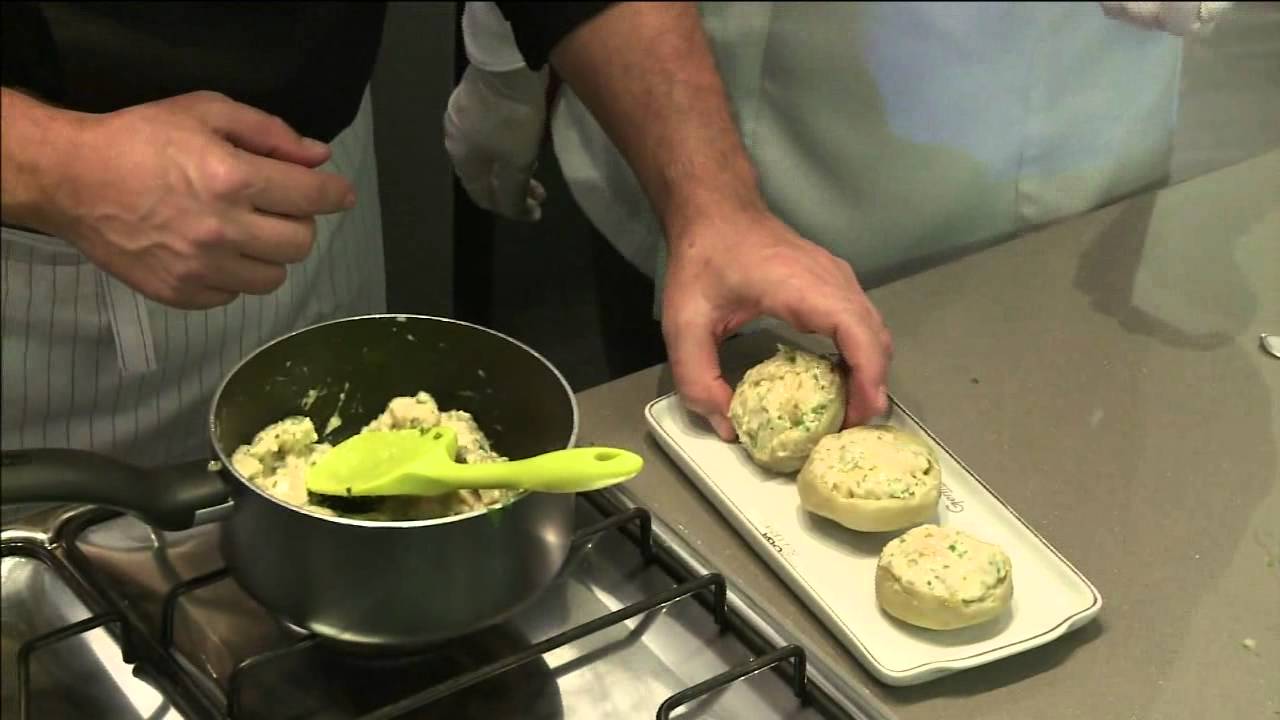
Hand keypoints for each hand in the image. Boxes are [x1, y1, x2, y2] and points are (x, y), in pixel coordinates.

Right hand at [25, 91, 354, 308]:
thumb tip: (318, 156)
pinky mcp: (181, 293)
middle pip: (300, 243)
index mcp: (233, 178)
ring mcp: (201, 267)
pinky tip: (214, 251)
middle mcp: (222, 228)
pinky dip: (233, 276)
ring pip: (273, 277)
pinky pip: (234, 295)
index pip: (311, 196)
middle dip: (298, 222)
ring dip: (269, 254)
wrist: (72, 179)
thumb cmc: (140, 138)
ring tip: (245, 232)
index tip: (339, 194)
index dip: (334, 194)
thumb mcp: (204, 112)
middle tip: (276, 208)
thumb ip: (269, 132)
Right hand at [444, 65, 548, 221]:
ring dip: (511, 167)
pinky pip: (489, 134)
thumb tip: (512, 212)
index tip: (534, 213)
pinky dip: (507, 147)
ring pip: (488, 153)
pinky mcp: (475, 98)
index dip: (508, 209)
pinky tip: (523, 144)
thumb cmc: (512, 119)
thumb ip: (512, 192)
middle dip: (513, 187)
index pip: (481, 196)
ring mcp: (463, 116)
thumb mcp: (517, 162)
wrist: (508, 63)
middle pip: (484, 174)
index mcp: (461, 159)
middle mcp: (455, 139)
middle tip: (540, 194)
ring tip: (535, 171)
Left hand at [661, 209, 892, 440]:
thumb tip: (727, 425)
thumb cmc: (704, 258)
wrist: (715, 209)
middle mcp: (832, 280)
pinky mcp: (835, 282)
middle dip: (870, 387)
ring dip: (868, 371)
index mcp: (803, 287)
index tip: (858, 417)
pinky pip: (862, 322)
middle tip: (847, 428)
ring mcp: (838, 278)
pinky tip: (837, 379)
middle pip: (876, 339)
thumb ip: (697, 378)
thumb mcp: (686, 323)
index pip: (858, 334)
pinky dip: (861, 354)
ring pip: (874, 331)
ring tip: (844, 410)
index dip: (867, 379)